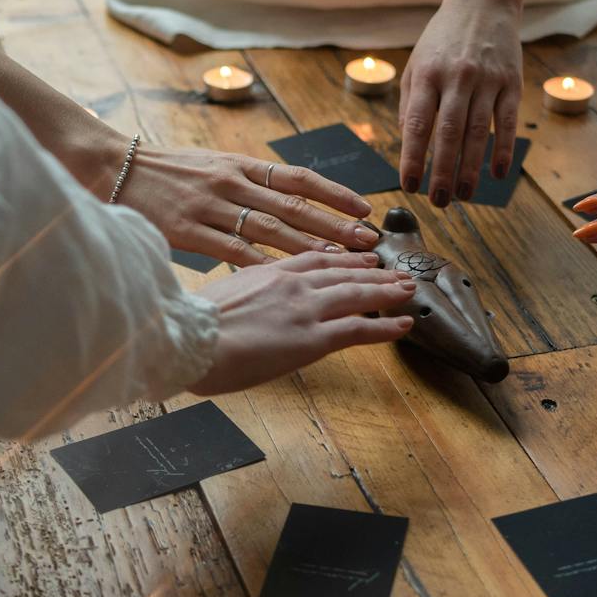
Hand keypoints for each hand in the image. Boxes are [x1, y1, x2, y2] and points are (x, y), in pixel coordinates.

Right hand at [119, 143, 381, 264]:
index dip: (335, 193)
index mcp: (240, 165)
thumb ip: (246, 182)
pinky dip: (266, 264)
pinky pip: (235, 250)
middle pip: (295, 206)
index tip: (365, 208)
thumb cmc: (163, 171)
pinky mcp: (190, 231)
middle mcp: (232, 183)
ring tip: (342, 261)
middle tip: (369, 241)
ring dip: (311, 246)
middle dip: (336, 225)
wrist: (112, 167)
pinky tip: (290, 277)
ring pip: (272, 229)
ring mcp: (212, 207)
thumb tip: (284, 199)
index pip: (299, 178)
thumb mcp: (211, 166)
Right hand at [189, 252, 415, 395]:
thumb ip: (240, 295)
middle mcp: (292, 284)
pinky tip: (403, 324)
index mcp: (267, 272)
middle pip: (341, 273)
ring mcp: (305, 309)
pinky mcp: (312, 338)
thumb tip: (243, 303)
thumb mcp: (217, 296)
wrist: (189, 339)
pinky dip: (385, 326)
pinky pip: (358, 329)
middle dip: (372, 271)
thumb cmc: (190, 324)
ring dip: (387, 291)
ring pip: (357, 295)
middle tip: (394, 270)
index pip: (312, 259)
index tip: (357, 257)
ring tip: (407, 289)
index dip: (339, 257)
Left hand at [398, 0, 521, 205]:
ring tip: (463, 195)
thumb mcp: (416, 63)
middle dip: (442, 172)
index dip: (412, 158)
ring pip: (478, 132)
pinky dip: (503, 150)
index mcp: (426, 75)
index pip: (416, 124)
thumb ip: (410, 102)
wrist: (483, 3)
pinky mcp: (511, 82)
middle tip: (439, 202)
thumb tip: (408, 143)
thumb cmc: (443, 39)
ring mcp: (486, 80)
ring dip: (470, 168)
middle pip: (448, 133)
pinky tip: (498, 174)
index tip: (409, 185)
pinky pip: (507, 122)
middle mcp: (456, 78)